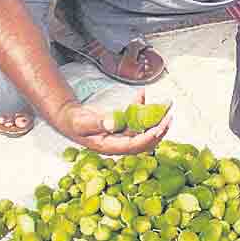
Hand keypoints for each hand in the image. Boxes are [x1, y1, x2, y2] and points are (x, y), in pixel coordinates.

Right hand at [51, 90, 172, 153]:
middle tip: (169, 115)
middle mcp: (118, 143)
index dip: (149, 137)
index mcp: (110, 146)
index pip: (135, 146)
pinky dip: (141, 107)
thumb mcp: (83, 122)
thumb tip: (114, 123)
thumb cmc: (74, 122)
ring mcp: (121, 135)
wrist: (69, 118)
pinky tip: (142, 94)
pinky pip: (136, 120)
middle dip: (159, 129)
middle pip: (144, 140)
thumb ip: (99, 122)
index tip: (160, 126)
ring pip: (143, 130)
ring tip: (166, 105)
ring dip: (155, 118)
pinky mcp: (122, 127)